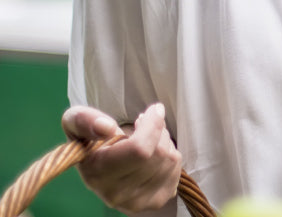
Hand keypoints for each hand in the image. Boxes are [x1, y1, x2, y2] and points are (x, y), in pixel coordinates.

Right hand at [62, 103, 181, 212]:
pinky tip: (154, 155)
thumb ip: (83, 120)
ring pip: (170, 159)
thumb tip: (105, 127)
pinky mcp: (155, 202)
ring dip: (164, 141)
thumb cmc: (91, 140)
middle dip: (158, 130)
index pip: (140, 149)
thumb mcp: (77, 123)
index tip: (154, 109)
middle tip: (146, 124)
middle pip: (159, 152)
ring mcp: (136, 202)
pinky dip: (170, 156)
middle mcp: (115, 194)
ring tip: (148, 139)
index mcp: (96, 173)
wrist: (101, 169)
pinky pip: (176, 169)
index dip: (153, 124)